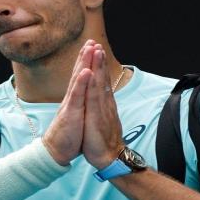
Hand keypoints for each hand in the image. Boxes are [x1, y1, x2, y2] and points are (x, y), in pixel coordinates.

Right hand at [42, 40, 94, 164]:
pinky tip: (85, 71)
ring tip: (89, 49)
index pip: (82, 77)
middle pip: (79, 73)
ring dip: (84, 63)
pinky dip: (81, 83)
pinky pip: (76, 96)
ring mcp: (70, 104)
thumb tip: (84, 97)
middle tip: (91, 40)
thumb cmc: (69, 134)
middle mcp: (72, 98)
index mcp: (76, 99)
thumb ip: (80, 104)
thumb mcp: (77, 116)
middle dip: (85, 56)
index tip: (93, 48)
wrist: (57, 151)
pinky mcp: (70, 113)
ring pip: (78, 80)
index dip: (87, 62)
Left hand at [82, 46, 124, 168]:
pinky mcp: (97, 116)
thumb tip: (103, 100)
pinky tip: (90, 73)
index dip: (98, 65)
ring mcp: (102, 108)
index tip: (96, 50)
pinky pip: (94, 97)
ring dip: (97, 66)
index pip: (101, 80)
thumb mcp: (103, 120)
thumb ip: (103, 108)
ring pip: (99, 83)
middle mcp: (104, 102)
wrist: (109, 157)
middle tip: (95, 43)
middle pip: (101, 77)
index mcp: (103, 103)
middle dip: (98, 59)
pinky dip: (92, 84)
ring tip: (96, 50)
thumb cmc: (104, 140)